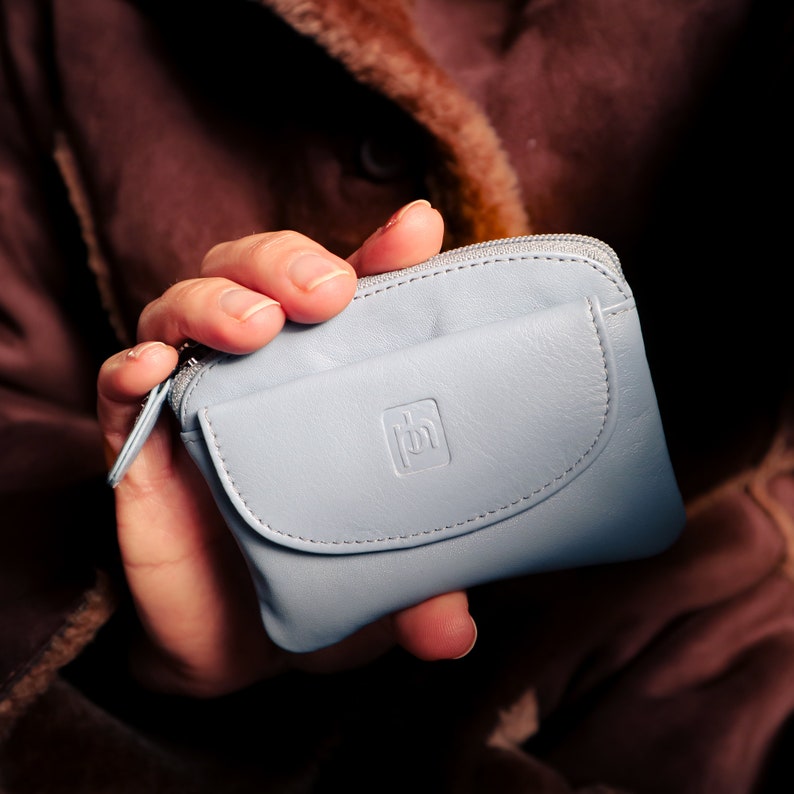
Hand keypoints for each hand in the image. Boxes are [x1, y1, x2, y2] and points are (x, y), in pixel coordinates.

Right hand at [97, 200, 476, 697]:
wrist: (242, 639)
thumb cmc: (325, 577)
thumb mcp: (384, 583)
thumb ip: (421, 592)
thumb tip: (451, 631)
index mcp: (334, 373)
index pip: (356, 291)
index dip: (384, 253)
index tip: (417, 234)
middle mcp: (266, 369)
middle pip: (259, 273)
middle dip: (287, 261)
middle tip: (327, 290)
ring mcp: (201, 396)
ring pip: (188, 307)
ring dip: (217, 300)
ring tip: (255, 326)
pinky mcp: (141, 441)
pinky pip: (123, 388)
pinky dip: (133, 368)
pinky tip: (155, 369)